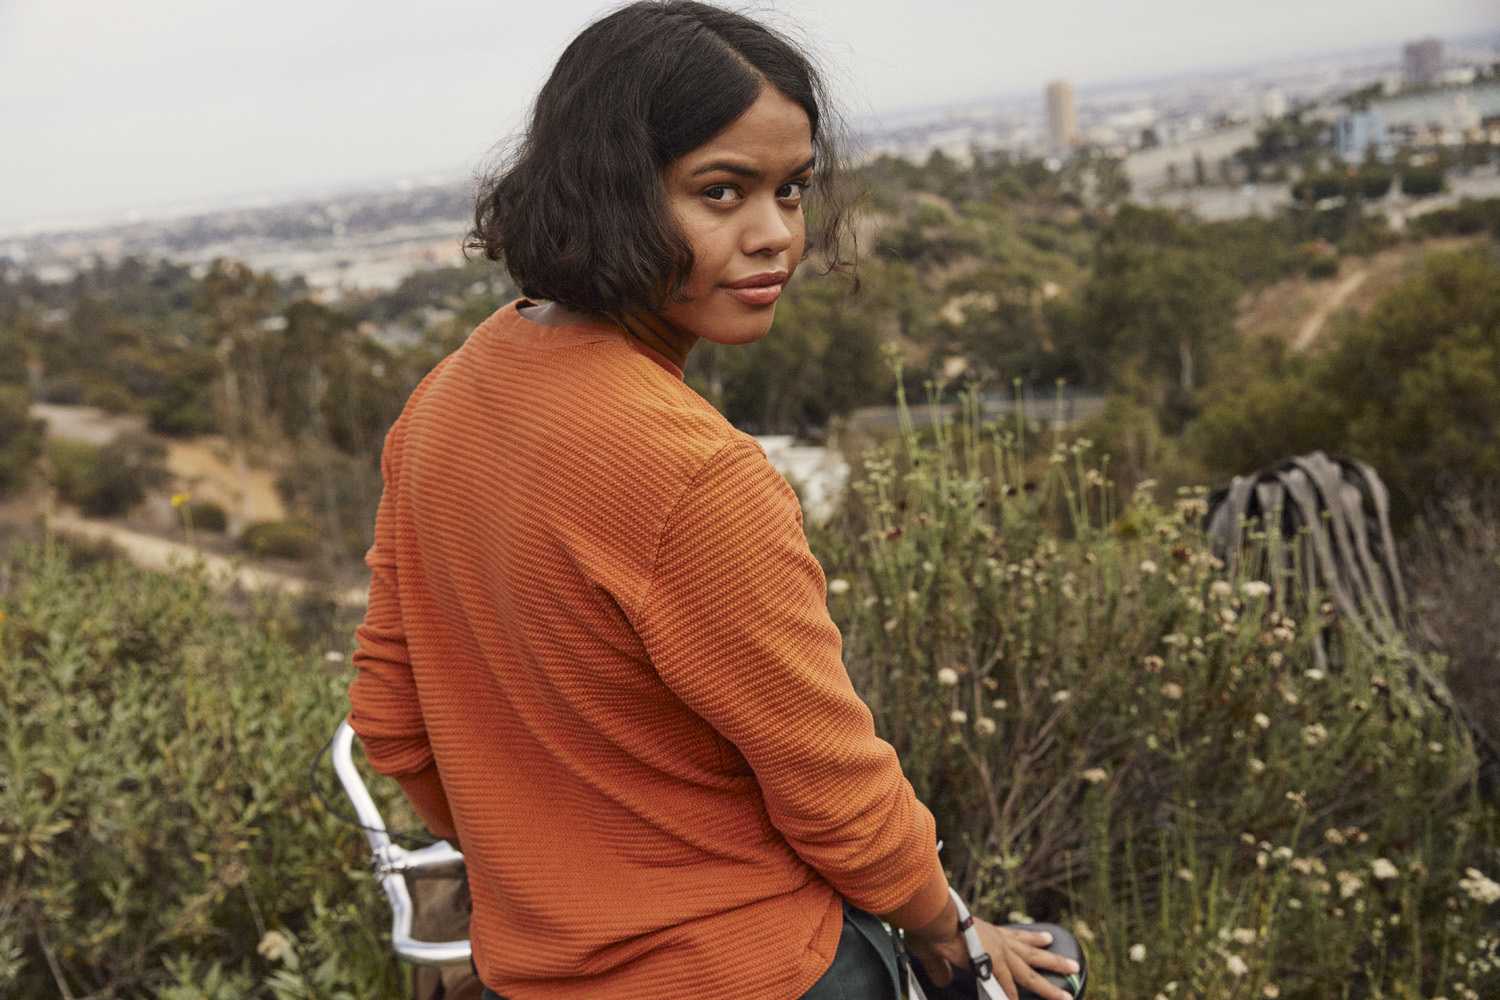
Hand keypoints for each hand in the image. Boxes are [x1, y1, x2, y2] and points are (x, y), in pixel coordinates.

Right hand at [906, 917, 1079, 999]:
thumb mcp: (938, 945)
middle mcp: (997, 939)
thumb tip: (942, 980)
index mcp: (988, 931)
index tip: (1046, 940)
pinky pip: (1008, 986)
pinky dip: (1012, 997)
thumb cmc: (931, 923)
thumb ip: (941, 966)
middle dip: (1053, 960)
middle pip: (1031, 953)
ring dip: (1048, 985)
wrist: (932, 915)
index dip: (1031, 939)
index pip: (1015, 936)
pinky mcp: (993, 963)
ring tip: (1066, 994)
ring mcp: (998, 951)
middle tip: (1073, 965)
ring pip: (1029, 972)